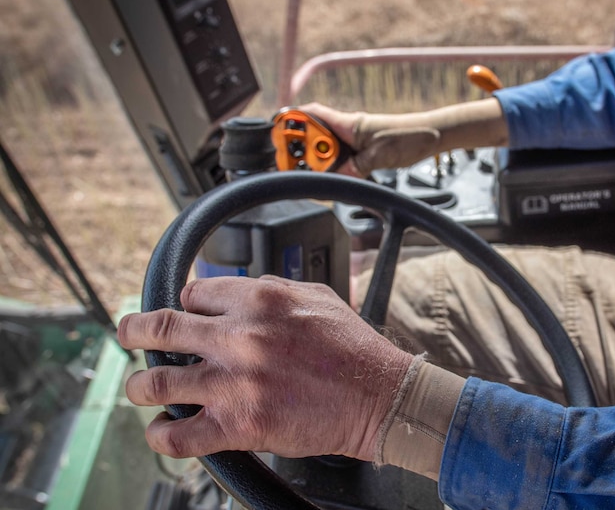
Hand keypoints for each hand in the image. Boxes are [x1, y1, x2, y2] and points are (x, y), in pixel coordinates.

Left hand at [118, 275, 413, 460]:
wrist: (380, 396)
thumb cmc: (354, 348)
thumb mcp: (316, 296)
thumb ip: (271, 286)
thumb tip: (236, 287)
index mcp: (259, 300)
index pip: (194, 293)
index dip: (184, 303)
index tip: (183, 314)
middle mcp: (239, 337)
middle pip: (159, 327)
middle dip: (133, 330)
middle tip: (127, 335)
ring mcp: (234, 383)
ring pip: (157, 382)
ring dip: (140, 387)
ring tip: (141, 389)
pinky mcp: (239, 425)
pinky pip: (178, 435)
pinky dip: (161, 435)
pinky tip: (162, 431)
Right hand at [300, 99, 507, 177]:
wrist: (432, 137)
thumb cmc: (410, 137)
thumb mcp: (379, 156)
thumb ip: (355, 168)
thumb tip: (337, 177)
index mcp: (348, 123)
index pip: (311, 115)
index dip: (291, 122)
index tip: (279, 135)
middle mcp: (347, 129)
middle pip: (313, 135)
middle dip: (301, 148)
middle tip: (294, 164)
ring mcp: (353, 140)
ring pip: (325, 149)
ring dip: (318, 161)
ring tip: (312, 173)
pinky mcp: (361, 151)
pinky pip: (340, 160)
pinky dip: (333, 168)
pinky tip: (334, 177)